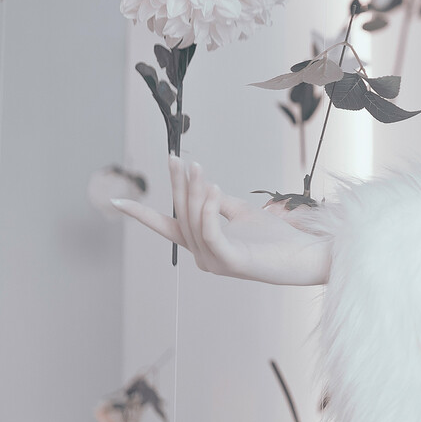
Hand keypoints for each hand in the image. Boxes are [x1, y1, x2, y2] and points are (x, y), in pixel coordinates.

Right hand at [113, 156, 332, 285]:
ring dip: (195, 191)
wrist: (305, 257)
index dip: (140, 214)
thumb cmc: (276, 238)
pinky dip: (209, 211)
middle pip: (181, 216)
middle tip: (174, 158)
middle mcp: (203, 257)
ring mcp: (216, 263)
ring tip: (198, 166)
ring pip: (195, 222)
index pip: (166, 227)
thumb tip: (202, 186)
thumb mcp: (242, 214)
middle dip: (177, 185)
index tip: (115, 201)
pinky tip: (213, 189)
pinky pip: (211, 233)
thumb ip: (219, 203)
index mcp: (203, 245)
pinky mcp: (232, 263)